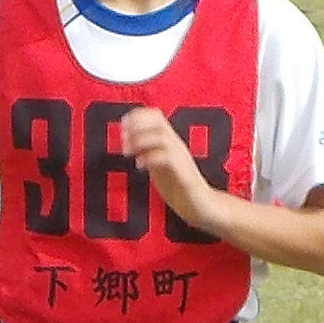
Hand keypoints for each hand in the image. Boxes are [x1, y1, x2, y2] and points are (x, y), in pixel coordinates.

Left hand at [111, 106, 220, 235]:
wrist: (200, 206)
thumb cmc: (178, 187)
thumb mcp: (158, 166)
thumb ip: (148, 153)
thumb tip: (129, 143)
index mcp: (171, 143)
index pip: (157, 116)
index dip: (138, 116)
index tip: (123, 124)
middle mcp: (176, 146)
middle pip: (158, 121)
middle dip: (137, 125)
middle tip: (123, 137)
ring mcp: (181, 159)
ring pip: (161, 137)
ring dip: (140, 141)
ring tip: (128, 152)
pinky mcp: (184, 173)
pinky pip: (167, 158)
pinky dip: (149, 158)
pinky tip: (139, 166)